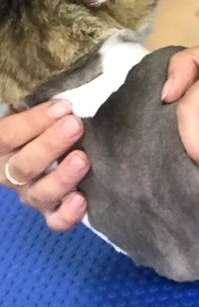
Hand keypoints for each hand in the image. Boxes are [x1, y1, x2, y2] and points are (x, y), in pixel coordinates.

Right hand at [1, 100, 89, 230]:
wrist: (63, 147)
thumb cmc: (54, 121)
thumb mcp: (44, 109)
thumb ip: (44, 101)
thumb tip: (65, 86)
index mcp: (4, 145)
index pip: (7, 136)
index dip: (32, 122)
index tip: (64, 107)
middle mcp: (12, 173)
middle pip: (23, 166)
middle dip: (50, 145)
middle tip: (75, 125)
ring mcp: (32, 194)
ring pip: (39, 194)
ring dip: (61, 177)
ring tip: (83, 159)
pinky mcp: (53, 211)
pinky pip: (56, 221)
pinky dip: (67, 214)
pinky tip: (81, 200)